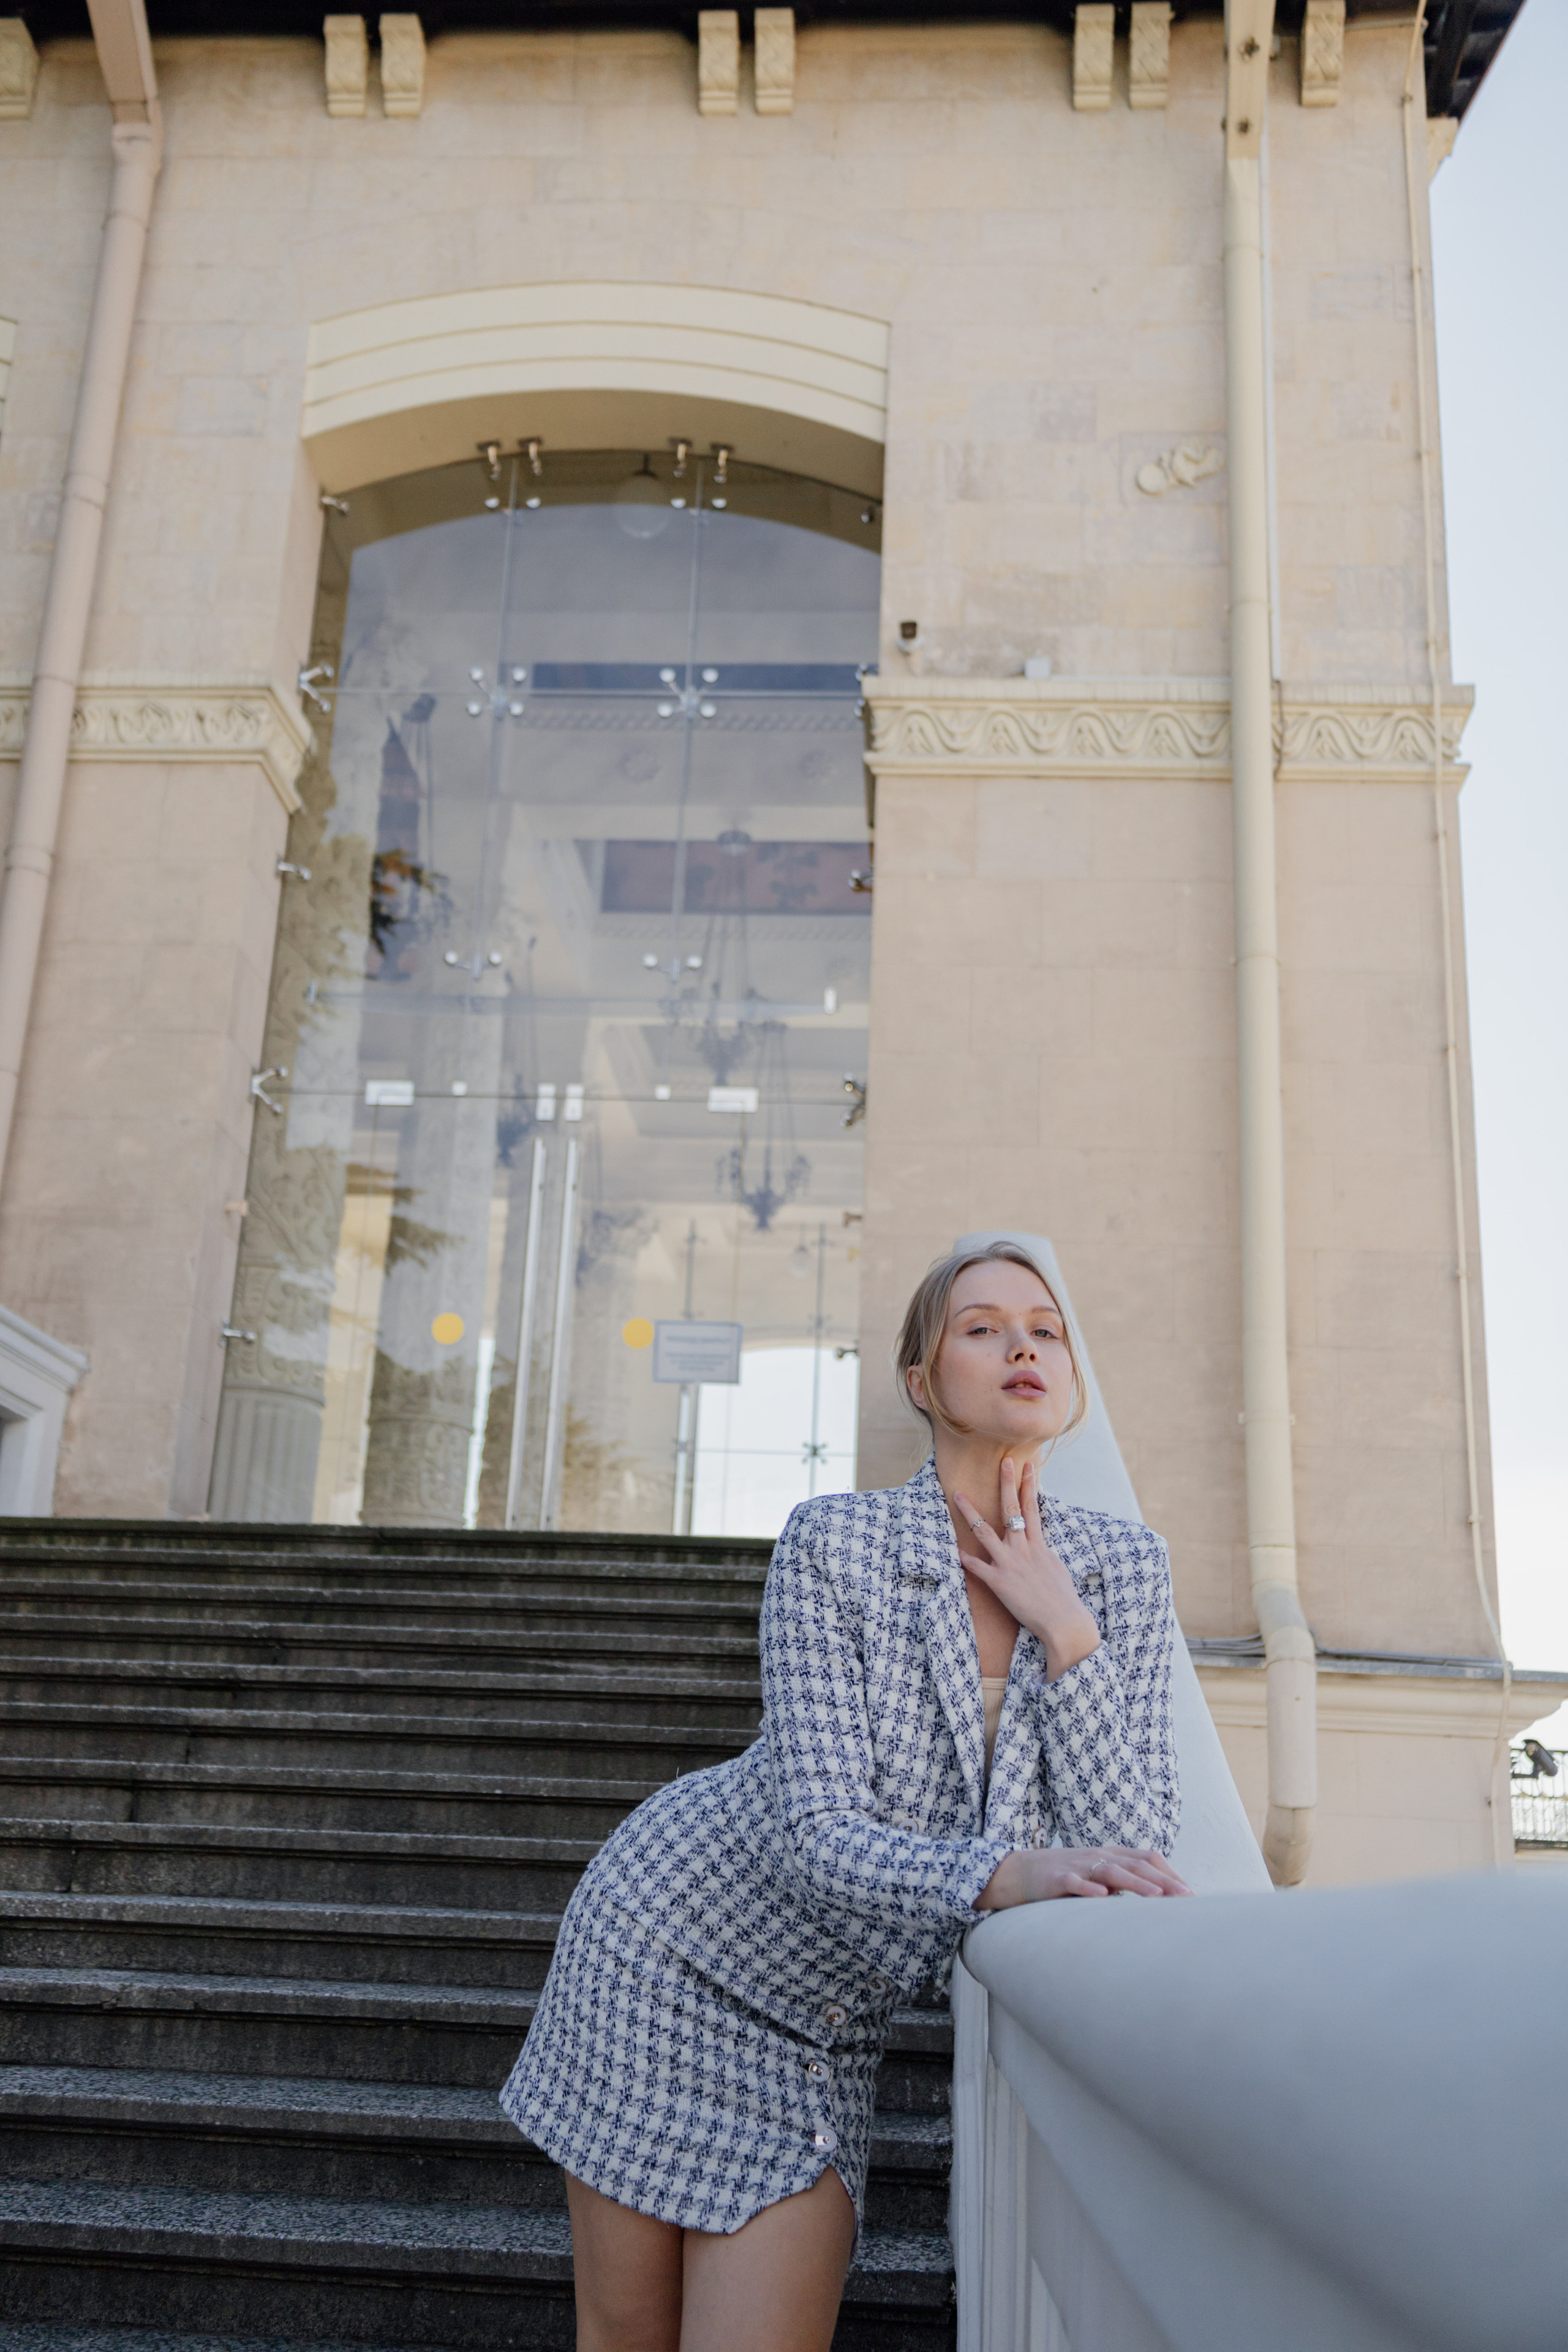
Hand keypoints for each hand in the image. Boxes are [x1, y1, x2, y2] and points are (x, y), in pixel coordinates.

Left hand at [953, 1456, 1101, 1679]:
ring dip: (970, 1512)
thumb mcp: (1056, 1569)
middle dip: (1006, 1483)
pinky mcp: (999, 1582)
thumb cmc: (1064, 1600)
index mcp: (1039, 1545)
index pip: (1033, 1508)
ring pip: (985, 1532)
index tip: (1027, 1464)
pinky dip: (965, 1559)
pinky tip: (954, 1550)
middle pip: (1012, 1509)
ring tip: (958, 1494)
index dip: (1029, 1484)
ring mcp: (1009, 1563)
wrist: (1064, 1622)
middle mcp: (1023, 1549)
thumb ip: (1043, 1555)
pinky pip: (977, 1567)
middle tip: (1003, 1461)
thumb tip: (1039, 1548)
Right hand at [975, 1844, 1192, 1908]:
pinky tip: (1103, 1897)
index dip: (1170, 1873)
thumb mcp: (1096, 1877)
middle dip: (1164, 1880)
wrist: (1019, 1873)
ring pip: (1112, 1871)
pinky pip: (1076, 1883)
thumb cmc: (1064, 1878)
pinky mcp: (1057, 1879)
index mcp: (1110, 1855)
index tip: (1190, 1893)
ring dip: (1136, 1884)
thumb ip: (1122, 1882)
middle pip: (1137, 1864)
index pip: (1147, 1858)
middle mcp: (1098, 1856)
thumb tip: (1157, 1899)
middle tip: (1186, 1898)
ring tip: (1157, 1896)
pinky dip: (1090, 1889)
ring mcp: (1078, 1866)